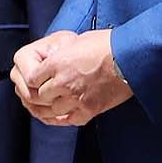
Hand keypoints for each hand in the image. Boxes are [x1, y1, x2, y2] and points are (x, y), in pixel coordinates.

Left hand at [12, 29, 131, 126]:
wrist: (131, 57)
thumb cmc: (107, 45)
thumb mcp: (75, 42)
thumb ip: (60, 54)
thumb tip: (53, 58)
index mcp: (56, 63)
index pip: (30, 79)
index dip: (32, 80)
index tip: (36, 80)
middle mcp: (63, 82)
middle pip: (40, 96)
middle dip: (41, 94)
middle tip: (43, 93)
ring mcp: (76, 98)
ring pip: (53, 110)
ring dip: (52, 107)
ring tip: (53, 103)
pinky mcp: (91, 109)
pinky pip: (70, 120)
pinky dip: (65, 118)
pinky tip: (64, 115)